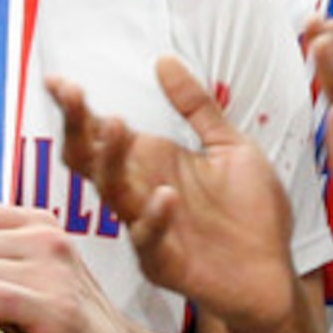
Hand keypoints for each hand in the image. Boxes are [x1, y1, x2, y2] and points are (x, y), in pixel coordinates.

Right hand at [50, 57, 303, 332]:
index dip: (76, 108)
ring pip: (113, 193)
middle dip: (77, 126)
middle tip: (73, 94)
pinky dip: (154, 218)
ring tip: (118, 125)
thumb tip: (163, 59)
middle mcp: (140, 193)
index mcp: (150, 163)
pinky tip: (167, 195)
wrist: (274, 273)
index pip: (99, 132)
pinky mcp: (164, 262)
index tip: (58, 80)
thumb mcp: (230, 146)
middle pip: (90, 159)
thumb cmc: (251, 214)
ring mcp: (148, 228)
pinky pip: (149, 240)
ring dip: (111, 160)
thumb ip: (197, 106)